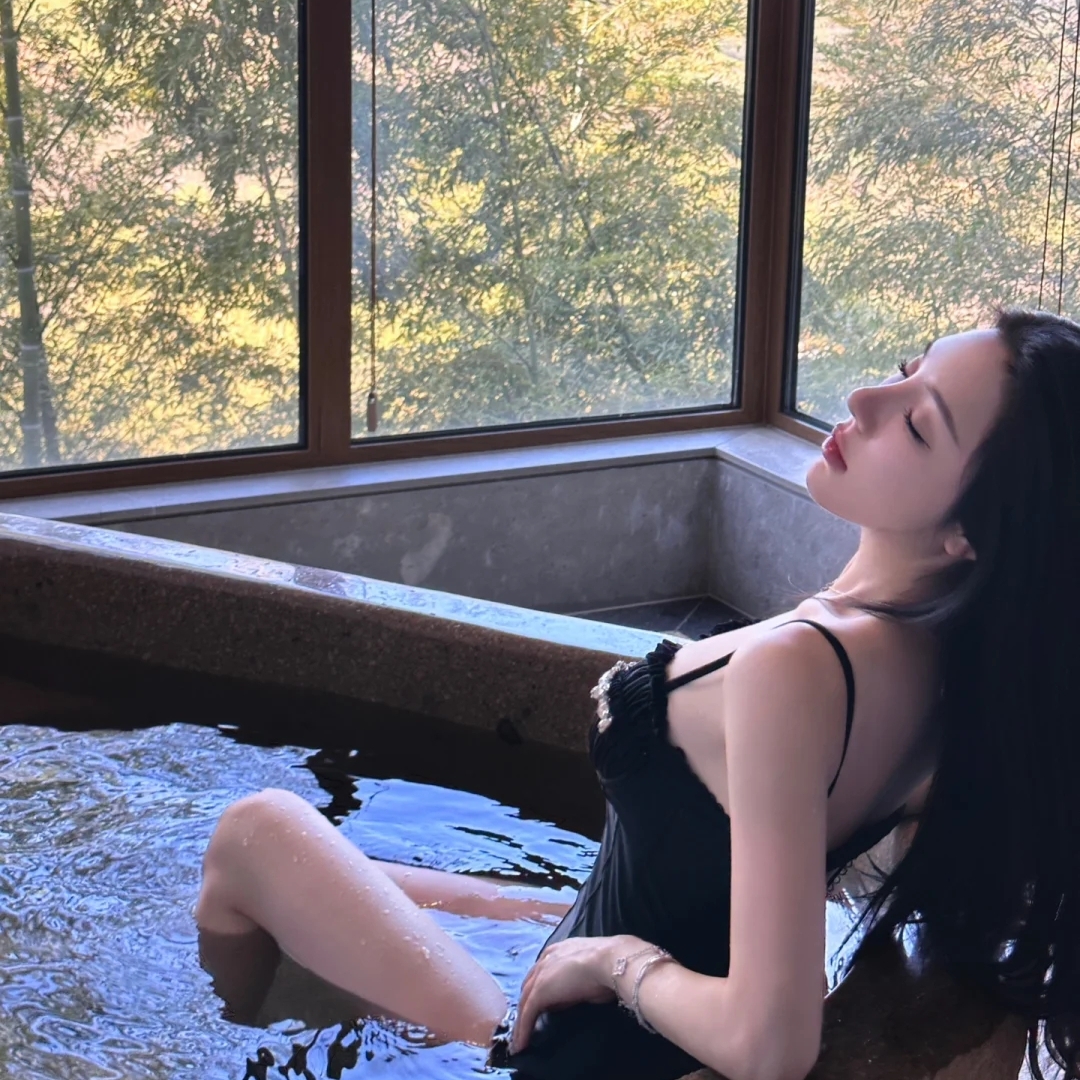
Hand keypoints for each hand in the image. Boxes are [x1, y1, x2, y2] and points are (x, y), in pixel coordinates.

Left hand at [511, 935, 639, 1053]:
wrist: (610, 960)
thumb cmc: (608, 965)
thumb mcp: (590, 970)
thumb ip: (578, 979)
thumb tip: (575, 994)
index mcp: (557, 951)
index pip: (541, 973)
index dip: (537, 990)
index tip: (536, 1006)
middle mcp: (545, 960)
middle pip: (528, 987)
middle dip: (525, 1005)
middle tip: (524, 1025)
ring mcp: (540, 976)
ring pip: (524, 1003)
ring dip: (520, 1023)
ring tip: (519, 1043)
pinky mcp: (539, 993)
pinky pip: (527, 1015)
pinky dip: (523, 1031)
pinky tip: (521, 1046)